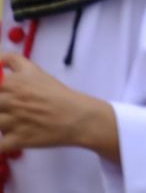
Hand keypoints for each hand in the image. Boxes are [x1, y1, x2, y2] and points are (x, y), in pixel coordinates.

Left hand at [0, 53, 118, 161]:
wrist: (78, 116)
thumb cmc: (56, 94)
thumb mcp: (34, 71)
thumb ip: (11, 61)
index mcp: (13, 82)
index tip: (3, 94)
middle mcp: (11, 100)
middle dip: (0, 107)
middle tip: (8, 108)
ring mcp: (13, 121)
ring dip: (0, 124)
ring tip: (11, 123)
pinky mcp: (18, 140)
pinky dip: (1, 145)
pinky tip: (8, 139)